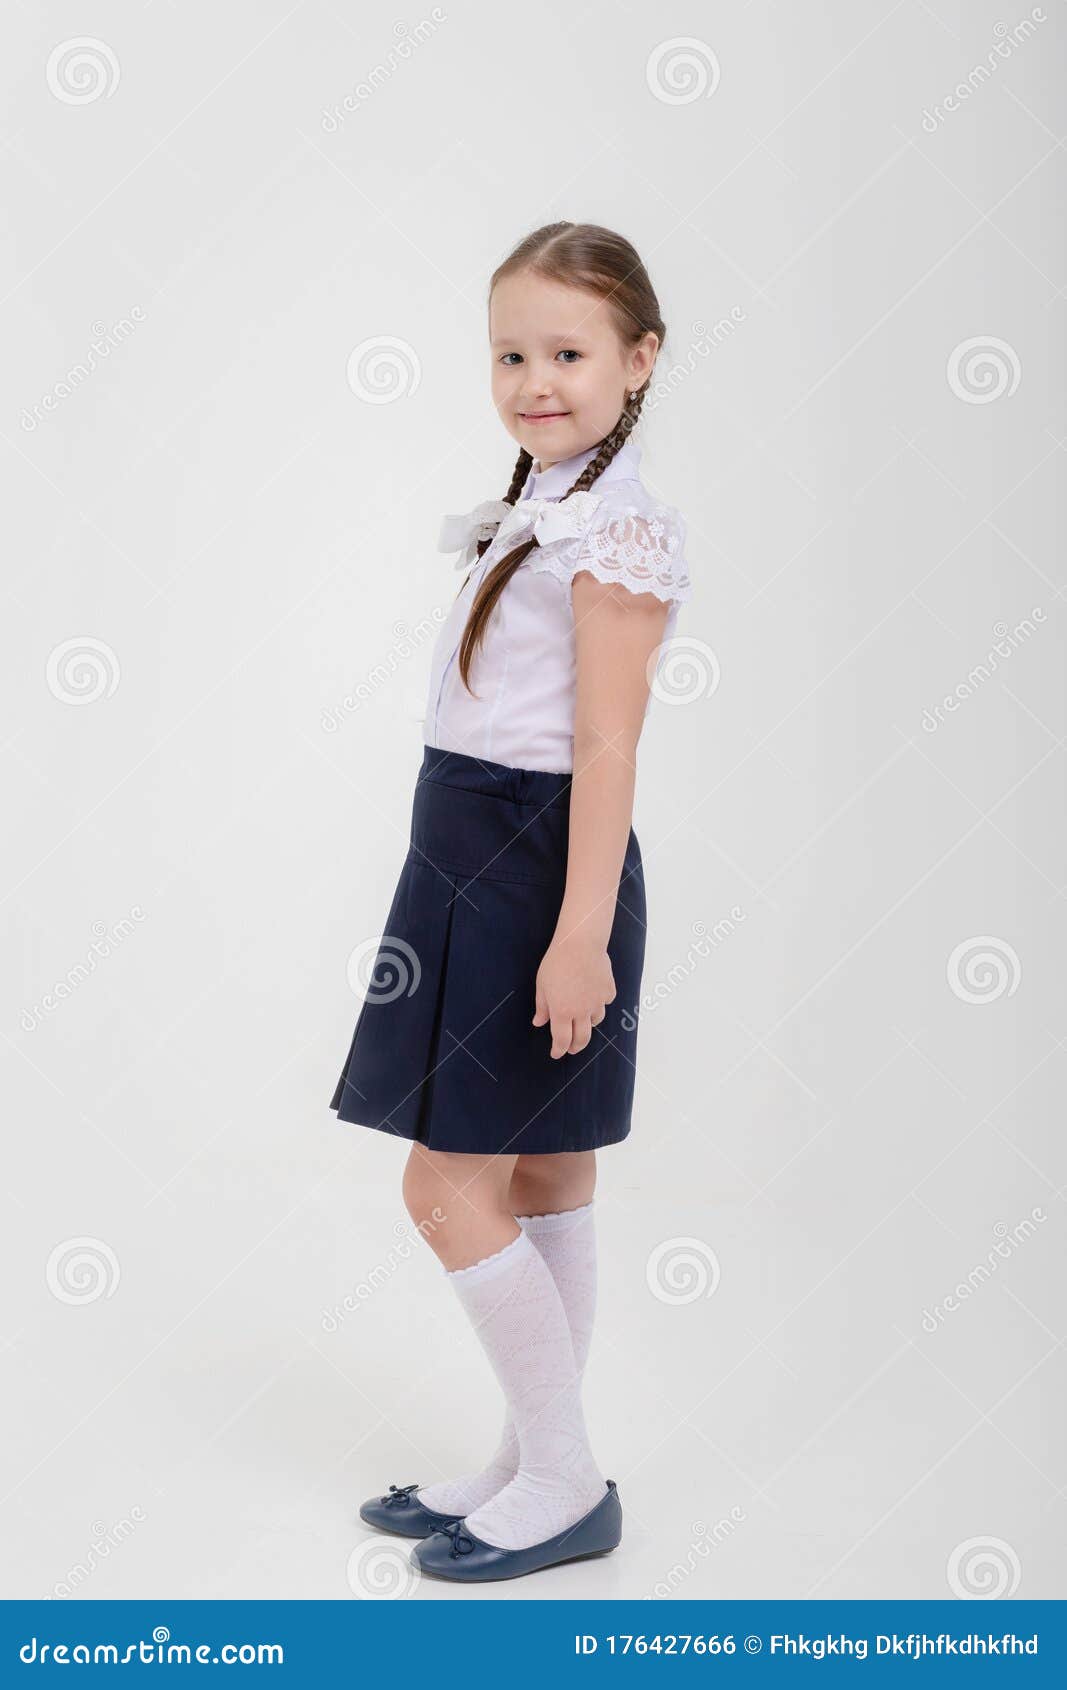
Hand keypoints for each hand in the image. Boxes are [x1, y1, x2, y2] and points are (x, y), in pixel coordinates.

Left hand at [532, 935, 615, 1058]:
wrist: (580, 943)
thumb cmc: (556, 962)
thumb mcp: (542, 986)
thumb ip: (542, 1007)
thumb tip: (539, 1022)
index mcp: (562, 1012)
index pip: (562, 1041)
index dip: (559, 1050)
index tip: (556, 1054)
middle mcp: (582, 1011)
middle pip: (582, 1039)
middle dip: (576, 1047)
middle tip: (571, 1048)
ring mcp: (597, 1002)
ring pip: (596, 1021)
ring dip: (588, 1024)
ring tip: (582, 1020)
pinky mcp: (608, 991)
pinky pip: (605, 1002)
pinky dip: (600, 1003)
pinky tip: (594, 996)